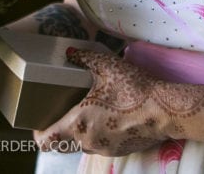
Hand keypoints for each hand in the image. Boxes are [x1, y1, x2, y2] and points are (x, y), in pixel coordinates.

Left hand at [33, 48, 203, 156]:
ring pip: (82, 144)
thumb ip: (83, 58)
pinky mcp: (119, 151)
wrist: (165, 110)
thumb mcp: (106, 66)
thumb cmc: (134, 89)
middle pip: (63, 142)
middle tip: (63, 110)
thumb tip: (69, 52)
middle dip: (61, 129)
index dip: (39, 133)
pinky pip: (100, 145)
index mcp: (79, 123)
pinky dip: (98, 134)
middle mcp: (88, 141)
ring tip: (88, 111)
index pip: (47, 140)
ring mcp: (104, 149)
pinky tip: (109, 117)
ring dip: (81, 131)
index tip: (39, 122)